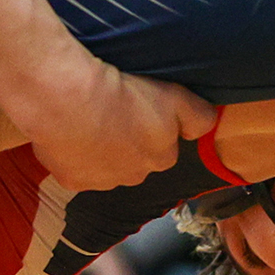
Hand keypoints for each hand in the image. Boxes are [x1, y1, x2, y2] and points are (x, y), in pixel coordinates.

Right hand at [2, 52, 214, 193]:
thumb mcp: (174, 96)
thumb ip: (198, 115)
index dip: (152, 126)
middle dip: (127, 142)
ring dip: (100, 149)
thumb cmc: (122, 92)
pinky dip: (73, 153)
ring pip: (105, 166)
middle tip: (112, 111)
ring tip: (86, 118)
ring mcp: (102, 182)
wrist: (66, 99)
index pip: (164, 147)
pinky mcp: (72, 180)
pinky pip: (75, 168)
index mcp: (162, 158)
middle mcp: (135, 177)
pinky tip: (67, 131)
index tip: (137, 106)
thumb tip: (208, 124)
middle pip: (135, 160)